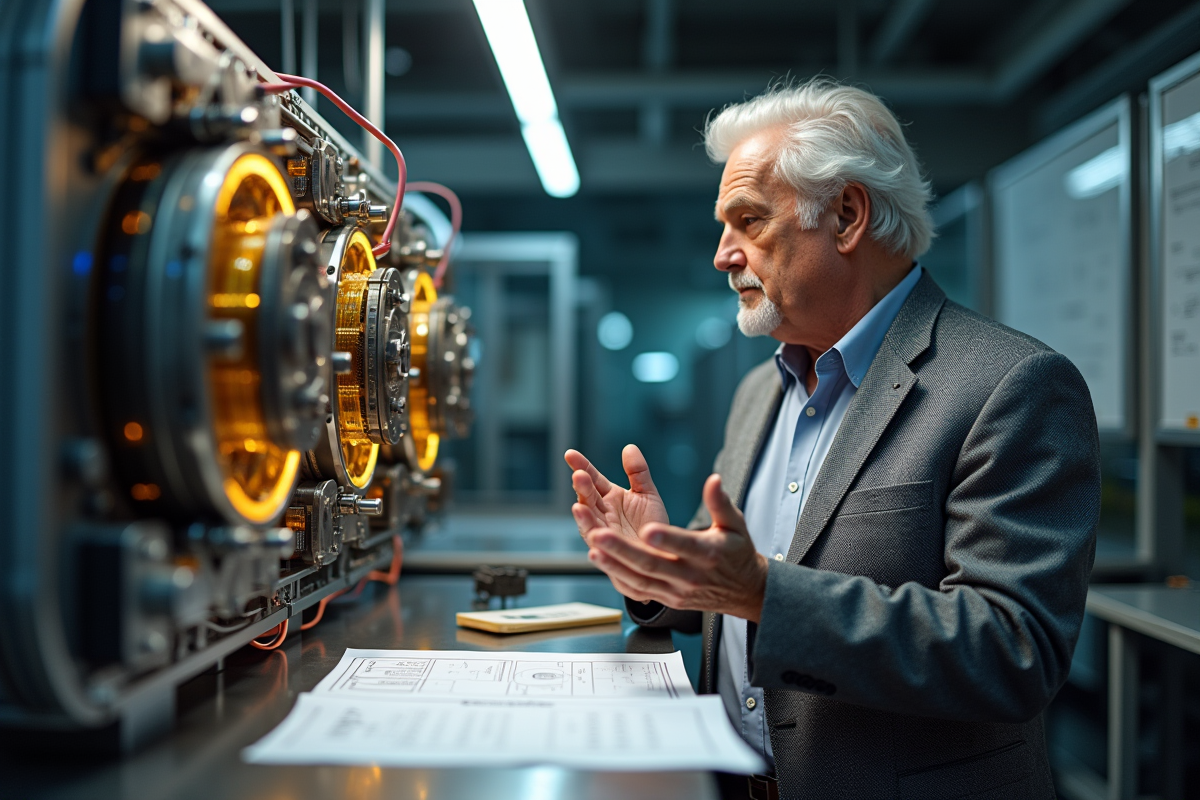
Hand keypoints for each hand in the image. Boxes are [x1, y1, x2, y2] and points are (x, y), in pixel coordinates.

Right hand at [564, 445, 668, 544]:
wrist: (664, 554)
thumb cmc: (653, 525)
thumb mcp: (647, 494)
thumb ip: (638, 472)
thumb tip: (629, 447)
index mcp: (611, 497)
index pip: (593, 479)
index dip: (582, 466)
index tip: (569, 454)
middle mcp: (603, 514)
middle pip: (588, 498)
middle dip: (582, 488)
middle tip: (579, 476)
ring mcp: (604, 533)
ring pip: (588, 522)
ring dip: (582, 515)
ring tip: (579, 506)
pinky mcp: (610, 553)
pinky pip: (600, 546)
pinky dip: (595, 540)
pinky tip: (593, 534)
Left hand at [588, 474, 768, 621]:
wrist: (743, 591)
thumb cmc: (737, 552)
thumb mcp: (735, 524)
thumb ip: (720, 502)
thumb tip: (713, 479)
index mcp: (709, 554)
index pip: (686, 546)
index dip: (667, 539)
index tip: (647, 529)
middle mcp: (690, 576)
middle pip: (652, 564)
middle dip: (623, 550)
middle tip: (599, 534)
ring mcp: (676, 591)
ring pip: (640, 580)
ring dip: (614, 564)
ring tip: (593, 547)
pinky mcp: (667, 598)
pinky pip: (638, 589)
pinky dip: (618, 576)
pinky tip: (601, 561)